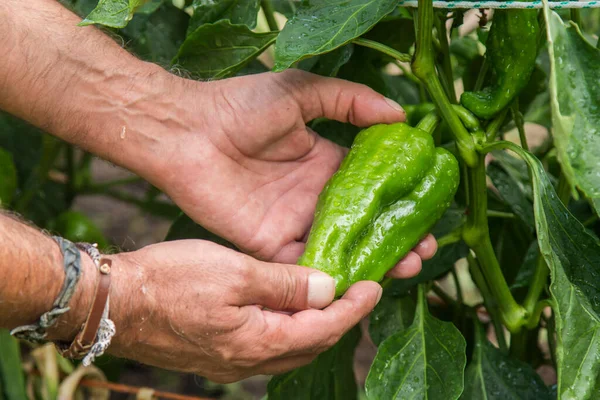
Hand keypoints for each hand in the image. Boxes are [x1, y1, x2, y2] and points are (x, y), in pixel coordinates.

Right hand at [107, 240, 381, 382]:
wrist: (112, 302)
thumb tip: (327, 288)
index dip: (354, 308)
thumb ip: (284, 284)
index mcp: (258, 342)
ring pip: (289, 347)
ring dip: (314, 325)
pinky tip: (287, 307)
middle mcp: (248, 362)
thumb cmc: (168, 281)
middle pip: (311, 344)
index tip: (374, 285)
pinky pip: (266, 346)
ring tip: (328, 296)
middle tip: (358, 291)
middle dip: (340, 319)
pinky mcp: (217, 354)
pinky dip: (287, 327)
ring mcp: (231, 362)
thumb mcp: (234, 272)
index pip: (324, 329)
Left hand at [154, 70, 436, 274]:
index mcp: (324, 163)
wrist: (187, 131)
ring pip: (341, 249)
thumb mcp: (303, 93)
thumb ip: (350, 101)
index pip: (371, 188)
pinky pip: (305, 266)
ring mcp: (293, 222)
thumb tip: (401, 114)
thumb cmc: (240, 106)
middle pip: (363, 225)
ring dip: (373, 261)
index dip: (399, 201)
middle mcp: (313, 197)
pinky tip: (362, 281)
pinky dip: (332, 277)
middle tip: (424, 250)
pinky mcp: (270, 245)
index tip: (428, 212)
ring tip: (408, 267)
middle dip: (395, 238)